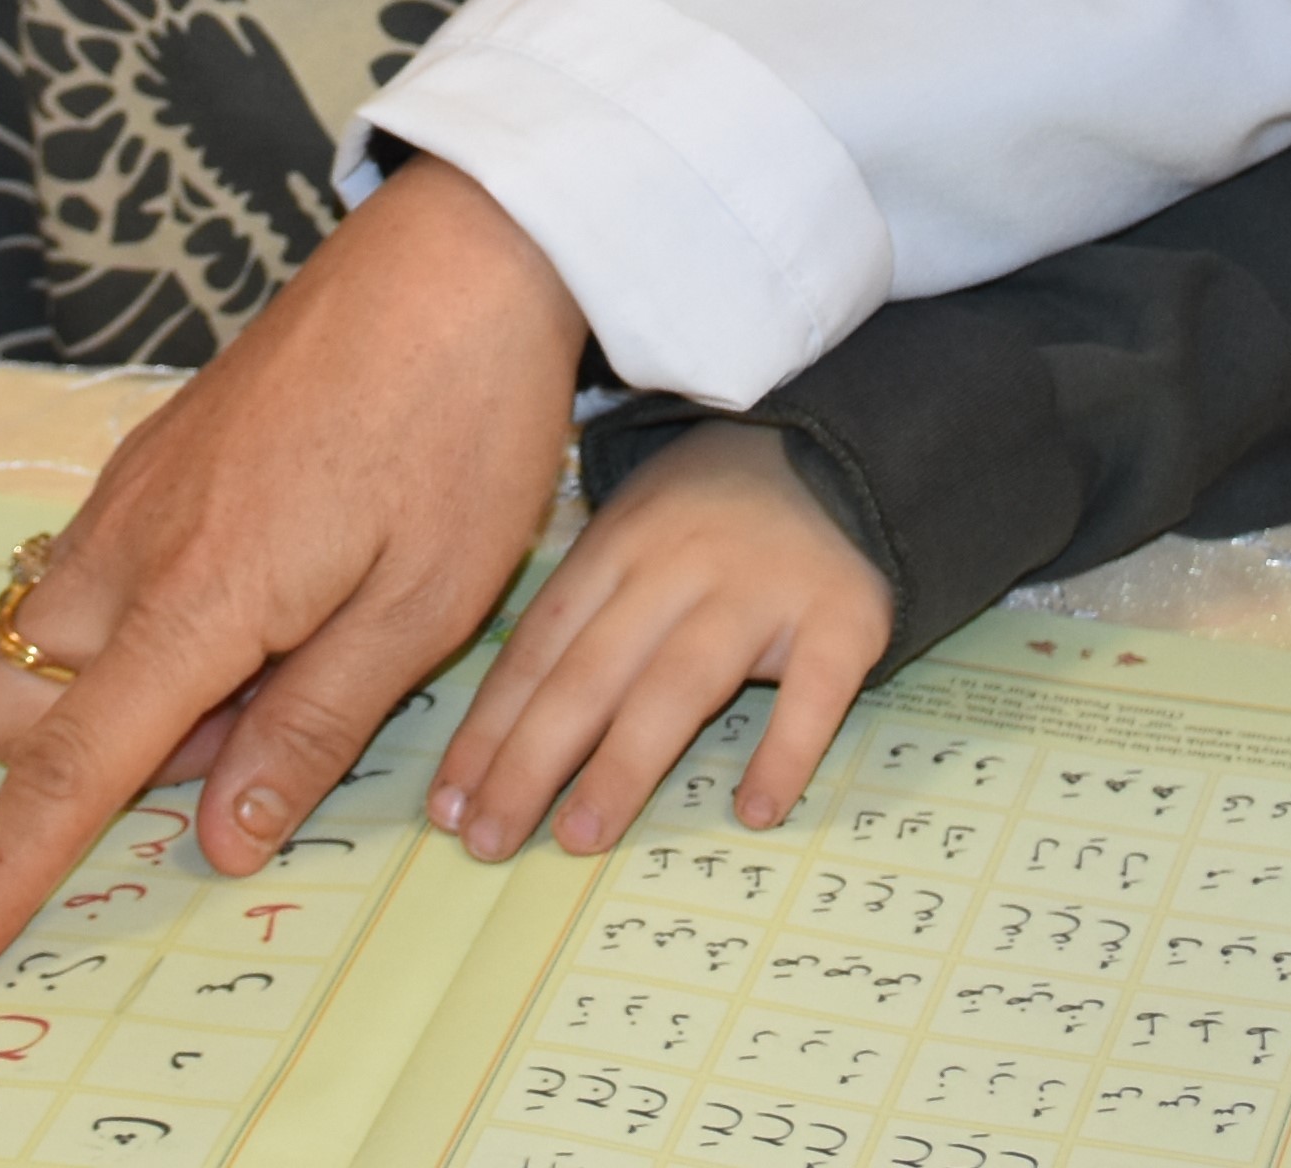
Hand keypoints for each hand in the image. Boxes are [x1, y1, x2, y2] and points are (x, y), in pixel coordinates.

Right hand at [0, 158, 584, 995]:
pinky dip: (141, 623)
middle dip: (78, 763)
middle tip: (241, 724)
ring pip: (44, 639)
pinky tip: (266, 586)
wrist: (456, 260)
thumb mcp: (419, 611)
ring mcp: (130, 492)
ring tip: (273, 649)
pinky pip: (92, 575)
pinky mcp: (151, 457)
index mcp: (196, 597)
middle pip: (9, 708)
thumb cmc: (456, 430)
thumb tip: (216, 841)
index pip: (63, 771)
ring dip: (119, 691)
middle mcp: (131, 544)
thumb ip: (308, 731)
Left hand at [437, 423, 893, 860]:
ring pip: (681, 683)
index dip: (489, 729)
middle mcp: (680, 566)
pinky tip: (754, 811)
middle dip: (530, 760)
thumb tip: (491, 741)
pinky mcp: (842, 619)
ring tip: (579, 836)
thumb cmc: (710, 519)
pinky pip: (813, 693)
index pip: (539, 648)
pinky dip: (785, 752)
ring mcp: (762, 592)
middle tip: (487, 838)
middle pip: (592, 671)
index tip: (448, 804)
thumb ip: (576, 621)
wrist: (841, 452)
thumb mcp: (630, 536)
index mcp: (617, 547)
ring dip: (624, 765)